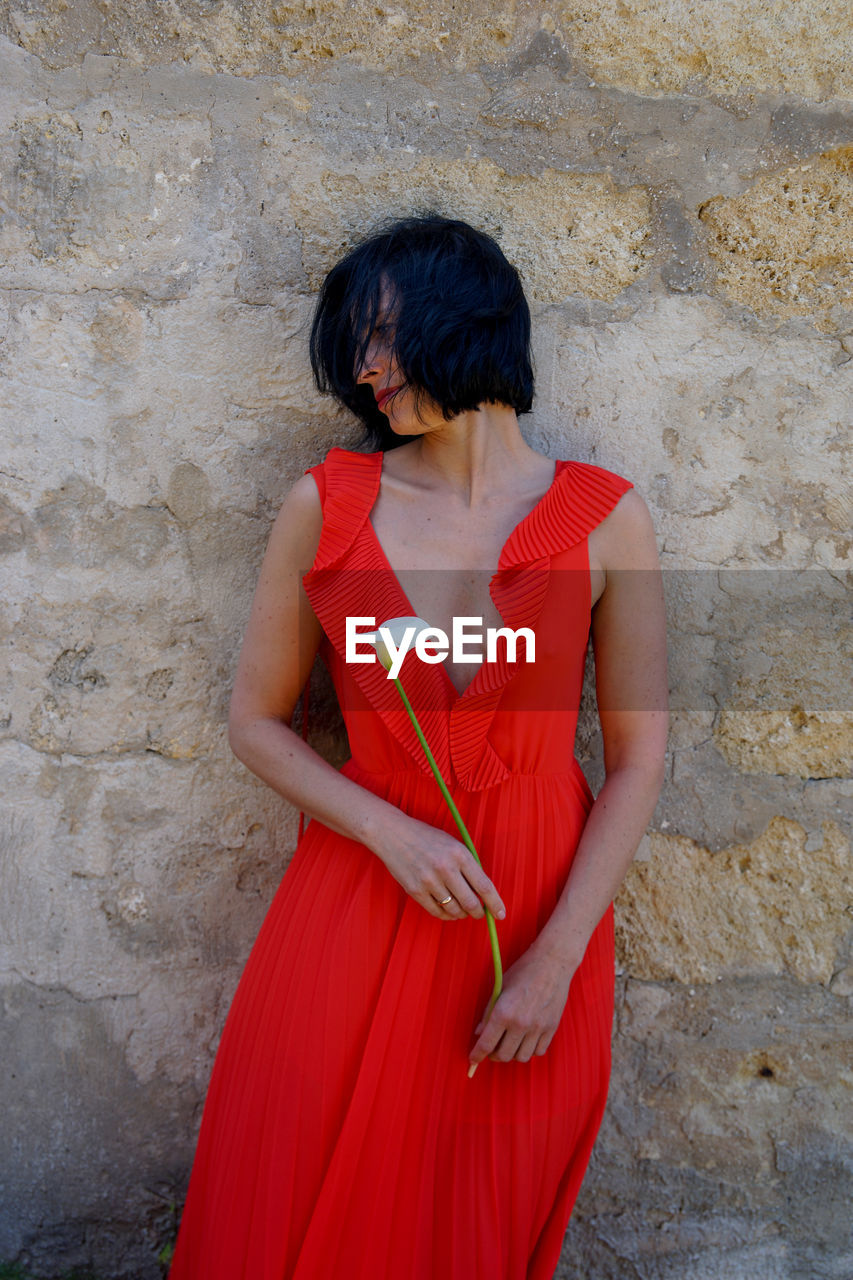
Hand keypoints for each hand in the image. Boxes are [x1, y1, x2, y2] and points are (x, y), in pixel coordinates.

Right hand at [371, 811, 505, 922]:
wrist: (394, 834)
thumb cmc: (427, 838)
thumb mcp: (452, 844)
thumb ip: (467, 866)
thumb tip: (482, 893)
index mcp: (459, 854)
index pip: (484, 885)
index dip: (495, 903)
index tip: (501, 914)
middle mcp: (446, 868)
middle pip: (470, 903)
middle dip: (478, 912)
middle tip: (479, 913)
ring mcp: (429, 881)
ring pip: (454, 910)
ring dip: (461, 914)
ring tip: (461, 910)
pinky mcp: (415, 890)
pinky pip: (436, 911)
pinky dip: (445, 915)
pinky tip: (447, 910)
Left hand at [468, 945, 572, 1070]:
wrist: (552, 963)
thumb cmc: (524, 971)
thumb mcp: (500, 988)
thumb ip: (488, 1012)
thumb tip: (479, 1032)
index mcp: (504, 1012)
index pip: (486, 1044)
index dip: (477, 1055)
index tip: (473, 1060)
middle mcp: (521, 1024)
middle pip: (504, 1055)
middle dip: (494, 1055)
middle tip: (492, 1049)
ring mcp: (538, 1028)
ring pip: (521, 1057)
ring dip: (512, 1054)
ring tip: (509, 1043)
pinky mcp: (551, 1028)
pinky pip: (538, 1051)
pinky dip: (530, 1050)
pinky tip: (526, 1040)